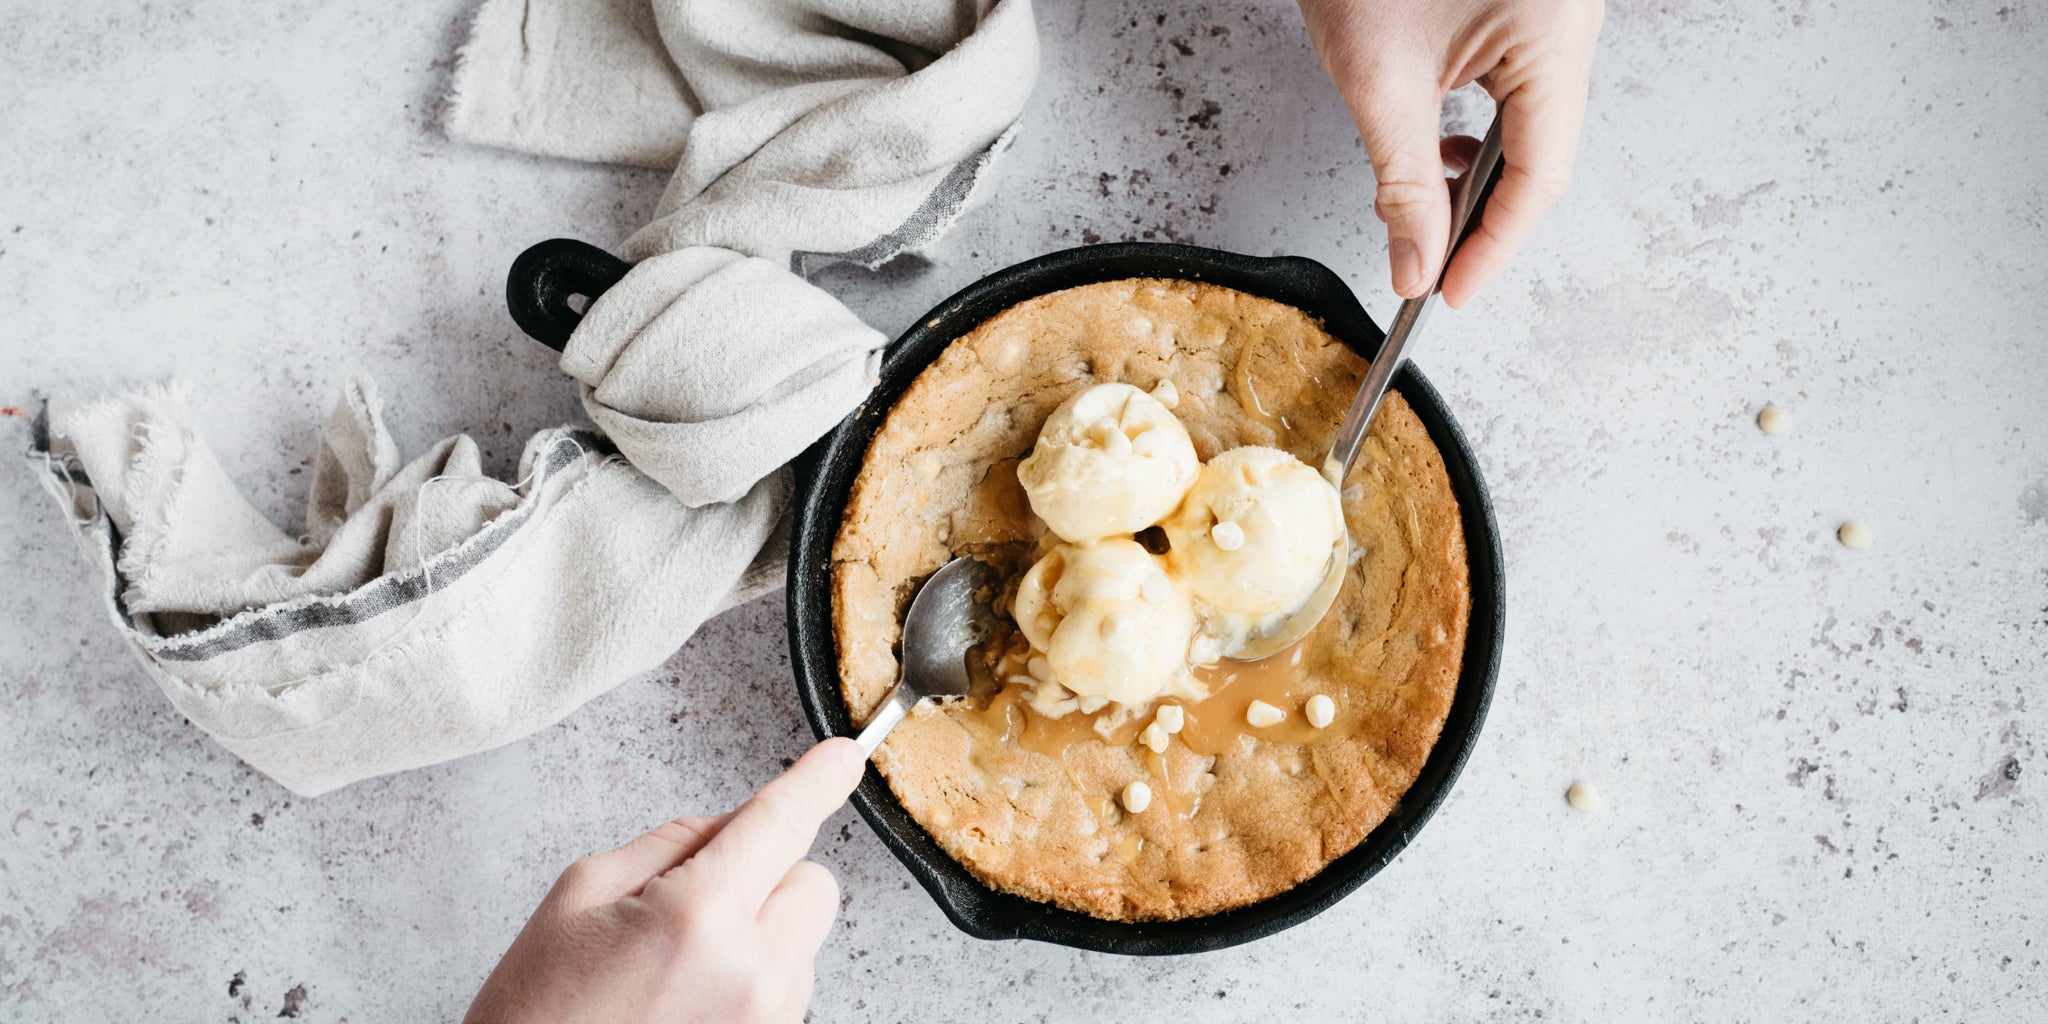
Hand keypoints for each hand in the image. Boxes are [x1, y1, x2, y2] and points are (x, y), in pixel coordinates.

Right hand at [464, 739, 866, 1023]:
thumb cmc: (538, 1006)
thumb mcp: (583, 891)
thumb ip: (674, 843)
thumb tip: (738, 824)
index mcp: (699, 917)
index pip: (782, 823)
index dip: (818, 780)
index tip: (842, 758)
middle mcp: (750, 973)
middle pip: (812, 882)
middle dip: (770, 873)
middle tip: (698, 895)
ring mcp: (765, 1019)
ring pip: (804, 937)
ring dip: (762, 930)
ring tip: (680, 962)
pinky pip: (789, 984)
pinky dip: (755, 974)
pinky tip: (692, 993)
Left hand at [1296, 0, 1603, 306]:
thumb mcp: (1377, 78)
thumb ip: (1401, 182)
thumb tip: (1416, 265)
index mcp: (1555, 36)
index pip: (1541, 177)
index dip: (1493, 247)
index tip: (1448, 293)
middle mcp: (1571, 24)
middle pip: (1542, 154)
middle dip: (1482, 216)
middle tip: (1429, 264)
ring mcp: (1551, 16)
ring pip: (1529, 125)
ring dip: (1474, 175)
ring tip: (1421, 208)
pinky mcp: (1523, 9)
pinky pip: (1514, 87)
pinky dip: (1473, 129)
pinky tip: (1433, 147)